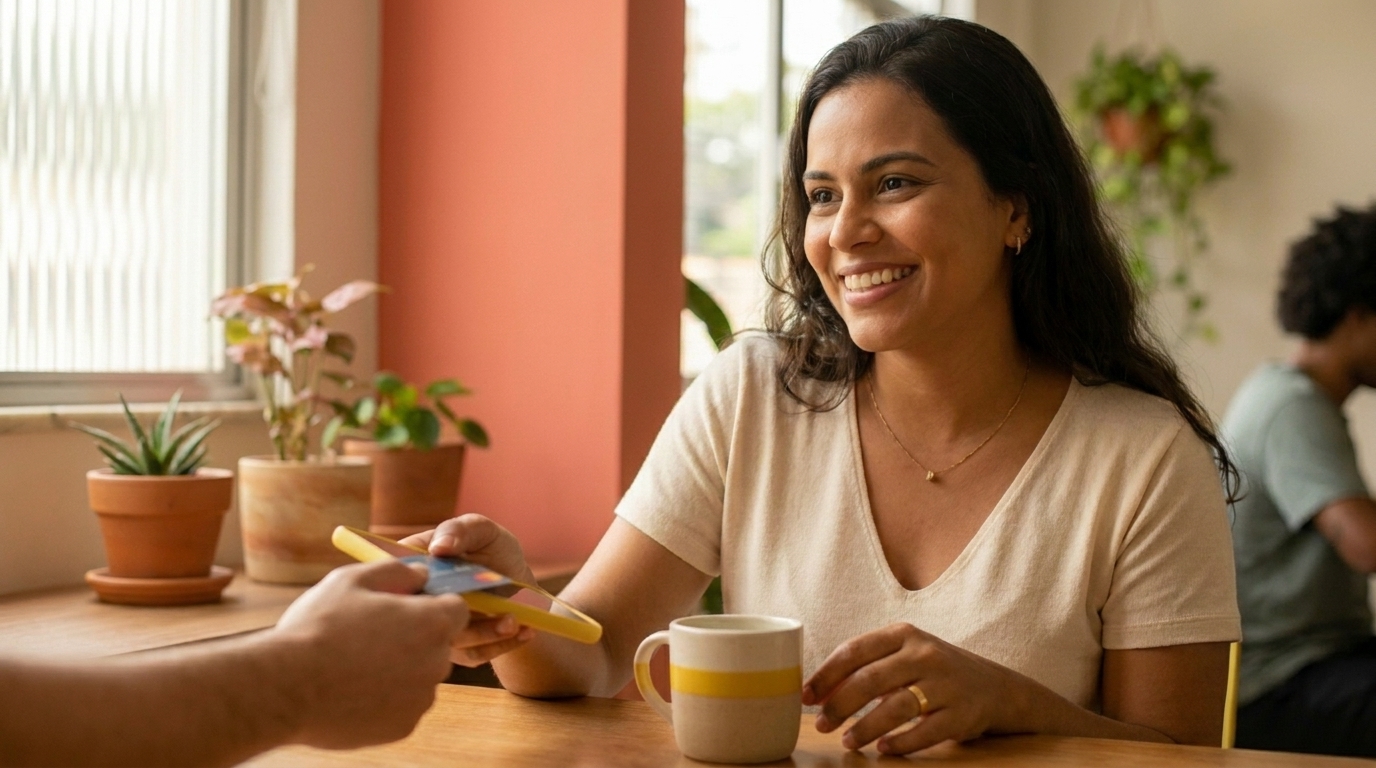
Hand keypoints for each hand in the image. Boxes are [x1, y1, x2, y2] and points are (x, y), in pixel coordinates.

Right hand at [272, 559, 469, 748]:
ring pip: (420, 677)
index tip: (405, 608)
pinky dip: (385, 699)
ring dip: (399, 670)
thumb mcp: (353, 579)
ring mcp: (421, 698)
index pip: (456, 609)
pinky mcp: (403, 726)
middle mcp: (437, 662)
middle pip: (438, 644)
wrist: (285, 688)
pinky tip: (352, 690)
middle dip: (414, 638)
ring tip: (354, 664)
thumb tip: (421, 573)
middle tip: (371, 636)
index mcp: (431, 622)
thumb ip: (397, 571)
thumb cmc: (318, 628)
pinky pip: (403, 706)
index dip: (432, 605)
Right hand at [402, 514, 538, 666]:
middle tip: (488, 605)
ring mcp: (434, 629)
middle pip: (419, 615)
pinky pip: (473, 654)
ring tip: (512, 620)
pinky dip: (501, 644)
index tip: (450, 582)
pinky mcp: (457, 649)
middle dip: (454, 612)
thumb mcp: (481, 531)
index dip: (412, 583)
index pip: (393, 578)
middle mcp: (418, 601)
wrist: (517, 581)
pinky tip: (524, 631)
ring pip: (449, 639)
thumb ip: (460, 530)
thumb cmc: (492, 549)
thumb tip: (439, 546)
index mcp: (413, 567)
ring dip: (485, 633)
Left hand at [803, 623, 1020, 754]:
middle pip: (870, 680)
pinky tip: (883, 749)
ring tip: (848, 742)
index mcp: (904, 634)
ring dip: (865, 728)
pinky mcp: (961, 714)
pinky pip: (925, 732)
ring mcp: (945, 684)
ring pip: (895, 707)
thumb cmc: (934, 671)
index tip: (806, 696)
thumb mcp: (904, 655)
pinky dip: (900, 743)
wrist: (995, 687)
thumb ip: (866, 666)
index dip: (826, 675)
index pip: (854, 650)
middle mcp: (925, 654)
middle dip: (839, 705)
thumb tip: (819, 690)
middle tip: (823, 725)